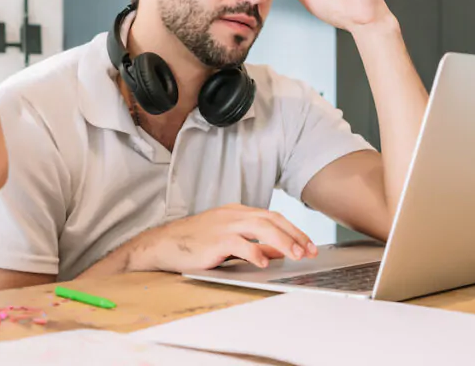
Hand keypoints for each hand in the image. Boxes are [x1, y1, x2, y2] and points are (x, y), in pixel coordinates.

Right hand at [134, 204, 318, 272]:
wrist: (164, 244)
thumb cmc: (194, 243)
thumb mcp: (228, 241)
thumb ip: (254, 244)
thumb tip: (279, 251)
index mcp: (237, 212)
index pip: (273, 216)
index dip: (293, 230)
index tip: (309, 245)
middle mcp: (233, 215)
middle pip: (272, 220)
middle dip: (294, 235)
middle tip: (310, 251)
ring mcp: (224, 225)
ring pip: (261, 228)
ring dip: (283, 242)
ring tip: (296, 255)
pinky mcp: (215, 240)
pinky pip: (240, 244)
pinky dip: (255, 252)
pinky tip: (265, 262)